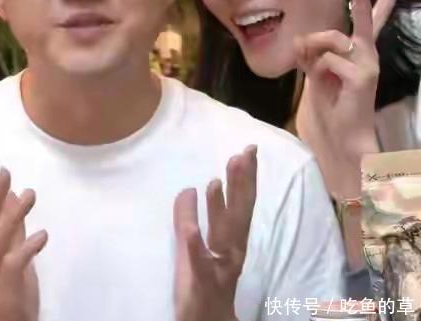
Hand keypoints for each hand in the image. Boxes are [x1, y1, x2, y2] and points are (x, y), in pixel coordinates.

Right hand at [0, 152, 47, 320]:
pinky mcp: (7, 289)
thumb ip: (12, 223)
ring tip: (30, 194)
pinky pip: (13, 267)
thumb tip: (14, 192)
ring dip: (11, 215)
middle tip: (5, 169)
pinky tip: (43, 235)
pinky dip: (27, 249)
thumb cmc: (9, 286)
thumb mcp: (11, 249)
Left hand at [173, 145, 256, 320]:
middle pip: (239, 215)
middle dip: (241, 184)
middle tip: (244, 153)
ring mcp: (217, 269)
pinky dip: (196, 243)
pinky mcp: (199, 283)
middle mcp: (231, 254)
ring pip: (221, 235)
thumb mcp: (191, 247)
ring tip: (214, 180)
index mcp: (232, 244)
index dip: (245, 180)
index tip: (248, 152)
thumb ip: (190, 218)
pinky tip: (192, 228)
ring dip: (220, 208)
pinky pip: (198, 262)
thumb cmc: (201, 286)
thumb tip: (188, 188)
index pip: (241, 207)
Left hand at [295, 0, 403, 197]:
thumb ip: (310, 49)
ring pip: (328, 38)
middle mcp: (368, 52)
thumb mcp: (314, 69)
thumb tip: (302, 39)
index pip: (371, 17)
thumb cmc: (328, 101)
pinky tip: (327, 87)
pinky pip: (325, 59)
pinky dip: (315, 71)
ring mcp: (368, 63)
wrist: (339, 134)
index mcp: (358, 49)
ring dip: (312, 52)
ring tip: (317, 74)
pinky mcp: (362, 75)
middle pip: (364, 15)